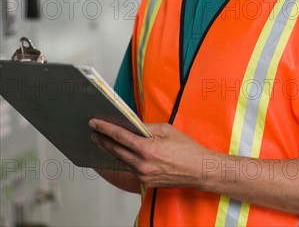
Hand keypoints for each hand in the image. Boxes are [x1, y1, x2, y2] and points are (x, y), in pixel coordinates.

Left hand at [89, 119, 212, 188]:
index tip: (95, 123)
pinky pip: (130, 168)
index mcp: (147, 149)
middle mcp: (142, 164)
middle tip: (93, 131)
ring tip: (101, 140)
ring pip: (121, 160)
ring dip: (110, 150)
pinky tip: (118, 152)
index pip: (120, 136)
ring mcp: (143, 175)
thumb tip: (133, 125)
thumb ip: (146, 128)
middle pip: (116, 150)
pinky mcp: (146, 181)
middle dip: (103, 140)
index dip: (105, 128)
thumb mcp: (167, 130)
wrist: (199, 170)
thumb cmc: (186, 149)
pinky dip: (122, 159)